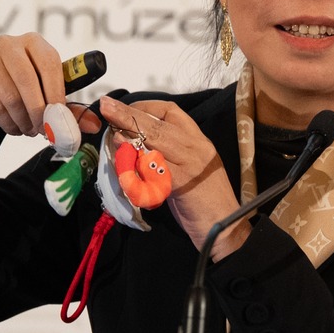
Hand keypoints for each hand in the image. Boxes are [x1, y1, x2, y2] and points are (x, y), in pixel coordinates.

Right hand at [0, 33, 100, 137]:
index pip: (49, 63)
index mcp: (33, 42)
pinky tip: (14, 126)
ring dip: (24, 120)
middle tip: (45, 129)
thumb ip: (71, 108)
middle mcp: (8, 45)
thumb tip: (93, 124)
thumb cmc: (24, 89)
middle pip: (26, 79)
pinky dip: (8, 123)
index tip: (60, 116)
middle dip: (38, 110)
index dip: (56, 92)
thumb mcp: (48, 92)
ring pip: (10, 96)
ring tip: (31, 129)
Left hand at [95, 96, 249, 258]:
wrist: (226, 226)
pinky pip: (156, 165)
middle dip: (129, 113)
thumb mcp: (191, 168)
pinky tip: (124, 155)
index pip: (172, 111)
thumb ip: (168, 154)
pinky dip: (136, 159)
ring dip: (130, 130)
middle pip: (159, 122)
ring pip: (157, 138)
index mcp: (199, 140)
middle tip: (107, 106)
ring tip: (111, 128)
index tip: (125, 109)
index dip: (145, 107)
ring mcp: (191, 163)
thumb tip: (134, 143)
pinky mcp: (183, 182)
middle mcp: (197, 147)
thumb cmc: (206, 200)